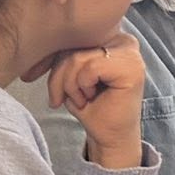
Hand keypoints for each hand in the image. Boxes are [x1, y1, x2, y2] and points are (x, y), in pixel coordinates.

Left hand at [41, 35, 146, 169]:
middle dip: (59, 77)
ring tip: (80, 99)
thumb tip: (42, 41)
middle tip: (60, 99)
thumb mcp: (71, 73)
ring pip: (78, 59)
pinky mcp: (132, 69)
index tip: (49, 86)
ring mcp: (131, 54)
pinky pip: (90, 69)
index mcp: (112, 38)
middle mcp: (125, 41)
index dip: (55, 63)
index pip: (72, 38)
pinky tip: (90, 97)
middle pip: (73, 46)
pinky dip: (81, 88)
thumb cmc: (92, 106)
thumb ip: (66, 53)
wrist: (110, 136)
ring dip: (69, 86)